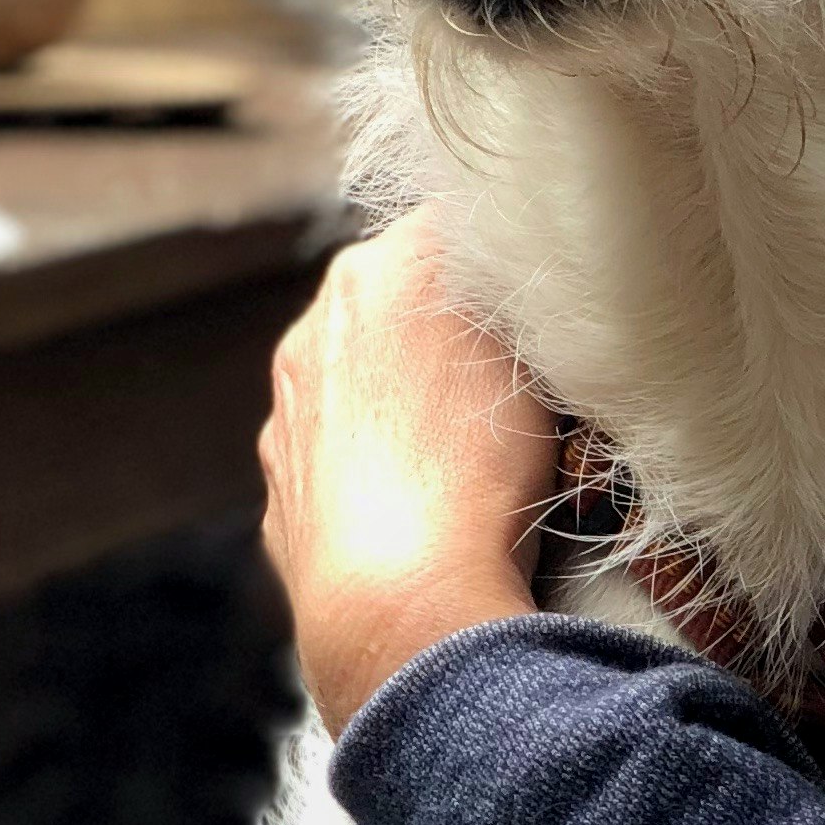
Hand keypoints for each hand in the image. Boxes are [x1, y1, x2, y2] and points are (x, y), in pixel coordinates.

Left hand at [260, 210, 557, 733]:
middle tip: (514, 388)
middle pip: (397, 304)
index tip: (541, 310)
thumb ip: (513, 295)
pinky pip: (341, 460)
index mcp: (373, 269)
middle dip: (449, 333)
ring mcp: (289, 411)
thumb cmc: (477, 465)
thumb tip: (514, 275)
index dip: (504, 264)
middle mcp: (315, 326)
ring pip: (361, 383)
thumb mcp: (529, 350)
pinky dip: (377, 471)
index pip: (451, 228)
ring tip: (469, 460)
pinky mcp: (282, 487)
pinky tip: (420, 508)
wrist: (397, 597)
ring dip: (406, 402)